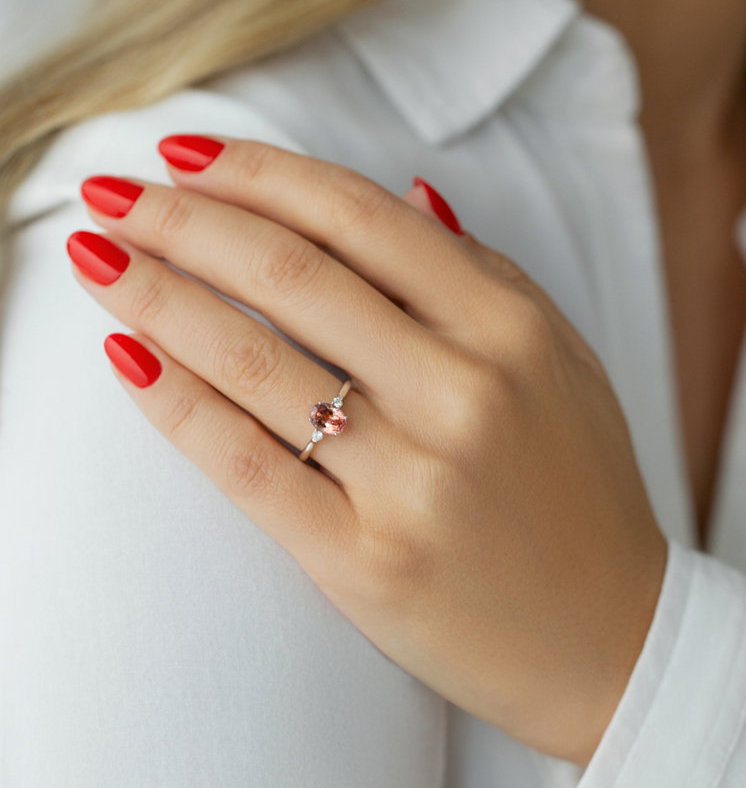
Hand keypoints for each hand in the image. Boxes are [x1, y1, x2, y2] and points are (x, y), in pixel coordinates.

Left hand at [67, 134, 667, 765]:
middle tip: (112, 192)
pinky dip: (176, 403)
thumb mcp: (562, 361)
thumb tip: (410, 193)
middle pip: (294, 276)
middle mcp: (463, 392)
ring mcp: (411, 479)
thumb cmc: (582, 490)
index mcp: (510, 331)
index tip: (186, 151)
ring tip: (95, 259)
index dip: (260, 172)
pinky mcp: (362, 558)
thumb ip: (488, 273)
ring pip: (254, 363)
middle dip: (184, 219)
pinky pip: (246, 465)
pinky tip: (126, 357)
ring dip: (156, 297)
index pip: (360, 219)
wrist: (608, 636)